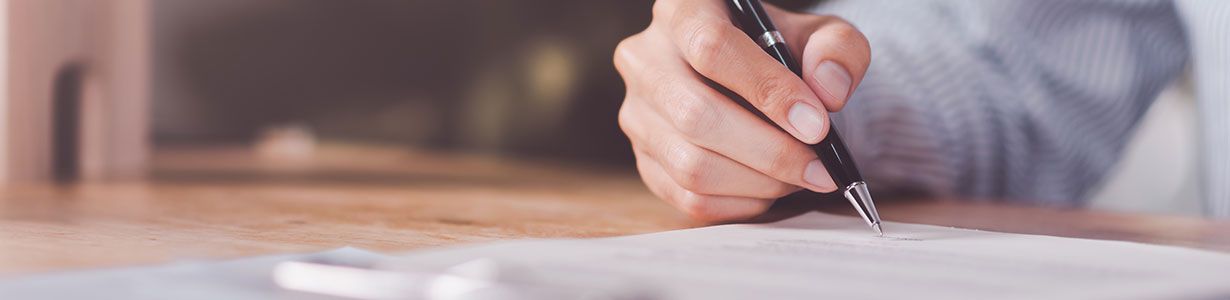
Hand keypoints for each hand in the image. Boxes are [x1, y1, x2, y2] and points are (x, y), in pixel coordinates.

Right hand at [614, 0, 870, 221]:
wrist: (750, 79)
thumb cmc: (780, 51)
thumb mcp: (817, 35)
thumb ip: (836, 50)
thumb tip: (828, 92)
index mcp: (683, 9)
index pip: (711, 48)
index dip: (767, 91)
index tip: (817, 125)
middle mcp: (645, 59)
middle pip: (695, 115)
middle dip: (769, 151)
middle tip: (820, 167)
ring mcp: (637, 113)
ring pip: (690, 166)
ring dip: (758, 182)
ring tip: (799, 176)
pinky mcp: (644, 158)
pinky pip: (688, 197)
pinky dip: (739, 203)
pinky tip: (771, 187)